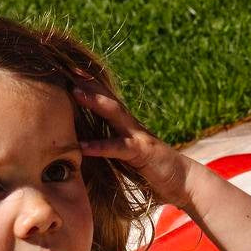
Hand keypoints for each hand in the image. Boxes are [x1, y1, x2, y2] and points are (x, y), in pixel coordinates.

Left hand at [72, 79, 193, 207]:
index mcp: (126, 127)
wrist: (183, 181)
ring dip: (94, 101)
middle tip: (67, 68)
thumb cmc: (153, 172)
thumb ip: (113, 150)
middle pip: (107, 99)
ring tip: (74, 93)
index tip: (69, 72)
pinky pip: (118, 147)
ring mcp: (138, 136)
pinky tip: (83, 146)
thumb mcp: (128, 159)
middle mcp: (131, 126)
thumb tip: (90, 149)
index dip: (89, 86)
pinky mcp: (142, 152)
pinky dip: (100, 146)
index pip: (106, 101)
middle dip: (89, 83)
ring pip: (114, 114)